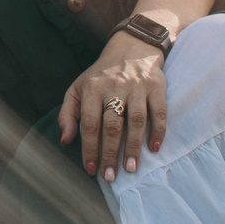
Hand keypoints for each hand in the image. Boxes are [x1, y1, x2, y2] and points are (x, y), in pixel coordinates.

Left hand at [59, 31, 167, 181]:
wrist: (131, 47)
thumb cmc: (101, 75)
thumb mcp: (78, 88)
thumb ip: (68, 114)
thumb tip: (66, 141)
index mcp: (92, 88)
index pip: (90, 123)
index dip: (89, 148)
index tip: (91, 170)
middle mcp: (115, 87)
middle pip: (112, 125)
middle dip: (110, 153)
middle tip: (110, 176)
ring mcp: (137, 86)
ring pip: (136, 120)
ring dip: (133, 146)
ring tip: (131, 168)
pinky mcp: (157, 86)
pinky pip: (159, 112)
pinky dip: (159, 131)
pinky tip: (154, 148)